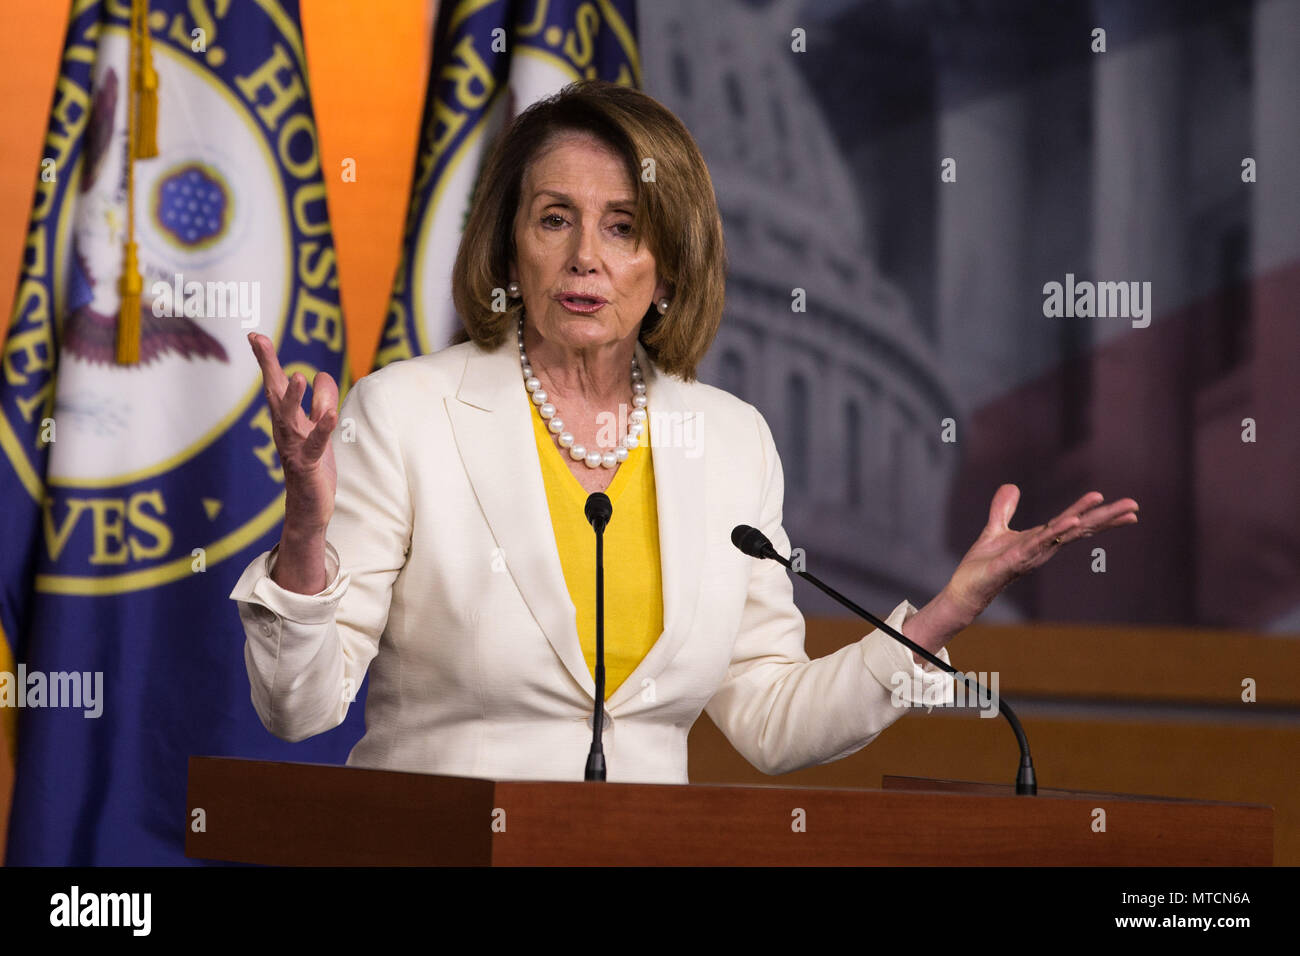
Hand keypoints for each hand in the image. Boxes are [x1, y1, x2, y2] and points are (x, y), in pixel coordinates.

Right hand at [248, 332, 338, 535]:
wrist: (309, 508)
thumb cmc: (313, 465)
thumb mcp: (320, 429)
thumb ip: (321, 402)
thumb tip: (321, 374)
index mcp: (286, 418)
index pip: (275, 383)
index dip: (266, 360)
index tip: (254, 335)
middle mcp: (284, 429)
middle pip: (274, 393)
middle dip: (267, 366)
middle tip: (258, 340)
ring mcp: (293, 447)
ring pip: (289, 419)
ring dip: (293, 398)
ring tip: (300, 376)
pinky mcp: (308, 464)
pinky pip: (316, 444)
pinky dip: (323, 429)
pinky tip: (332, 414)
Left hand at [942, 484, 1138, 623]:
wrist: (966, 588)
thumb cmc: (983, 565)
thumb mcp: (995, 529)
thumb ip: (1004, 509)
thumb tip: (1012, 486)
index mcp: (1043, 539)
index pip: (1077, 523)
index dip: (1101, 515)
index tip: (1129, 509)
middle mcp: (1044, 547)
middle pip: (1081, 528)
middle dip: (1107, 517)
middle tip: (1134, 506)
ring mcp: (1032, 554)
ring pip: (1064, 533)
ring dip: (1084, 518)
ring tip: (1104, 503)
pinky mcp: (1015, 560)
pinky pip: (1038, 543)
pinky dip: (1055, 532)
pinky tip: (1071, 522)